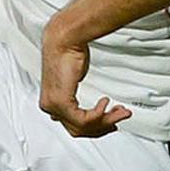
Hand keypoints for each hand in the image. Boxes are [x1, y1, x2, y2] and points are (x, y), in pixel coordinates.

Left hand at [39, 19, 130, 137]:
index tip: (110, 122)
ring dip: (106, 120)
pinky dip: (98, 114)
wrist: (64, 40)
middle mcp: (49, 107)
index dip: (94, 127)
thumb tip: (90, 104)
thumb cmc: (68, 52)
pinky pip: (83, 119)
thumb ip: (76, 95)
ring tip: (118, 111)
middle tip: (119, 118)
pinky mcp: (61, 102)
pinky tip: (105, 104)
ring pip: (83, 126)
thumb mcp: (74, 78)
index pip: (72, 126)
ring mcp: (54, 106)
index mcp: (51, 103)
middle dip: (103, 126)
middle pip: (79, 130)